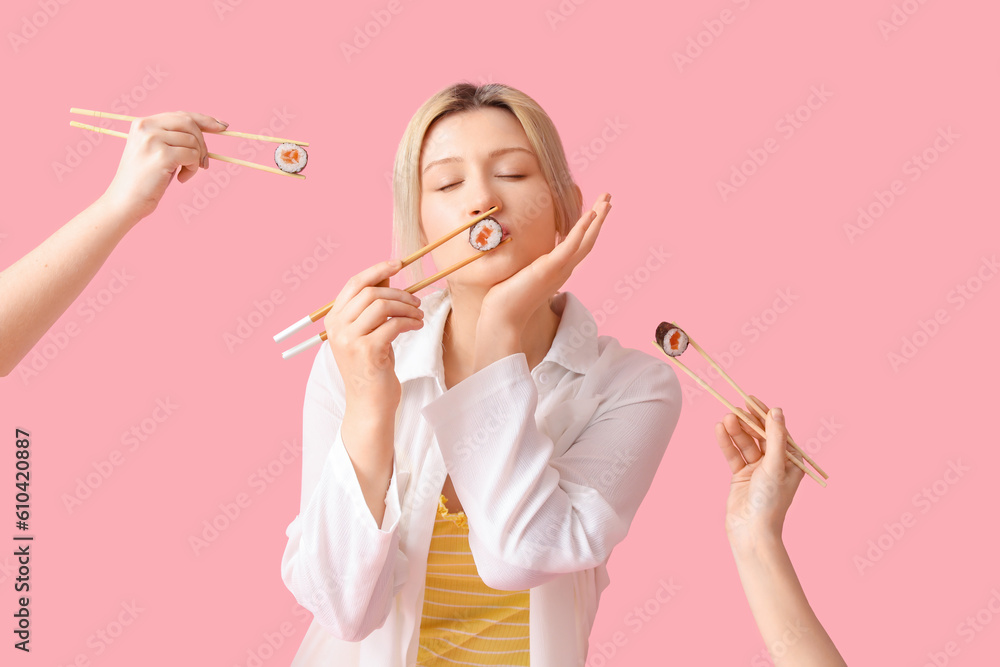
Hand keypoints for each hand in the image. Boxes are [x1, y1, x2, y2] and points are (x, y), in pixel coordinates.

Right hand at [100, 111, 228, 226]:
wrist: (125, 201)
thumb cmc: (145, 180)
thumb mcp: (157, 151)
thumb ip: (174, 137)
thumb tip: (209, 127)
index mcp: (143, 123)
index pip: (180, 115)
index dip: (204, 120)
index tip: (222, 127)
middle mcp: (146, 127)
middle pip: (190, 124)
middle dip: (203, 144)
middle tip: (204, 163)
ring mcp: (153, 140)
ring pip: (193, 142)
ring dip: (196, 161)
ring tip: (184, 174)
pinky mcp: (162, 155)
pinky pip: (193, 156)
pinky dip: (193, 169)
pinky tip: (181, 179)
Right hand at [323, 259, 423, 411]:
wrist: (369, 405)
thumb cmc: (372, 369)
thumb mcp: (367, 334)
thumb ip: (371, 308)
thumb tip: (386, 277)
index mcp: (333, 320)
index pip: (354, 283)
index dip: (377, 270)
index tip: (398, 263)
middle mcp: (337, 328)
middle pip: (371, 293)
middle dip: (399, 293)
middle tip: (417, 302)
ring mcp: (350, 340)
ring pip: (383, 306)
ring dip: (407, 307)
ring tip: (418, 315)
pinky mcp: (367, 351)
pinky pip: (393, 324)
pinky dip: (410, 321)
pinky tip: (417, 326)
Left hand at [478, 193, 611, 333]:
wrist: (503, 317)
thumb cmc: (507, 299)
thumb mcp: (522, 275)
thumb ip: (529, 265)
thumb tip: (523, 258)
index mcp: (558, 270)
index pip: (579, 245)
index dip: (589, 228)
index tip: (595, 211)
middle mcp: (564, 269)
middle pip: (588, 240)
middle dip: (599, 218)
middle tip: (608, 197)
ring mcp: (559, 269)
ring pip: (585, 240)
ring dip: (597, 218)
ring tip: (607, 199)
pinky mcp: (550, 268)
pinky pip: (571, 245)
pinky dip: (582, 229)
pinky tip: (591, 214)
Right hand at [715, 397, 804, 547]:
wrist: (751, 531)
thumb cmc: (770, 502)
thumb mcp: (775, 466)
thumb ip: (775, 438)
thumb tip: (776, 411)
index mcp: (790, 462)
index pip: (777, 431)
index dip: (764, 415)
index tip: (751, 400)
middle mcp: (775, 464)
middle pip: (759, 436)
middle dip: (747, 422)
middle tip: (734, 407)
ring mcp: (757, 470)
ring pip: (745, 444)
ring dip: (735, 431)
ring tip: (725, 418)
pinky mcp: (740, 476)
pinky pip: (733, 454)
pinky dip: (726, 443)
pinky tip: (719, 430)